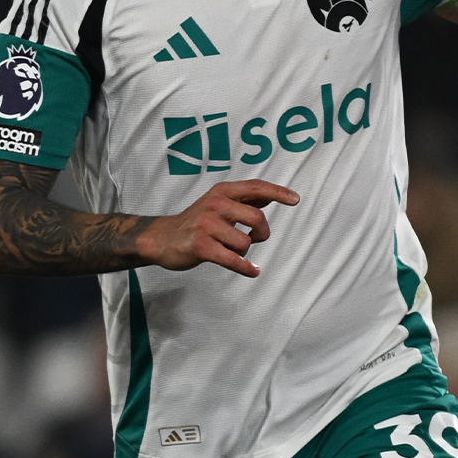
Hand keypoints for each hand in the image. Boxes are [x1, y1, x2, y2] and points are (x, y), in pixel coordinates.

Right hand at [137, 180, 299, 276]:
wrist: (162, 238)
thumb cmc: (195, 222)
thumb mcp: (217, 203)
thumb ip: (244, 199)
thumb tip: (272, 194)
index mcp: (222, 191)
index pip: (256, 187)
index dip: (278, 192)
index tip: (295, 199)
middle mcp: (215, 204)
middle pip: (257, 218)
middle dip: (261, 233)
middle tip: (254, 238)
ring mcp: (207, 225)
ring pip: (245, 242)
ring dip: (243, 251)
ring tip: (231, 250)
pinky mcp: (201, 246)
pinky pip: (233, 260)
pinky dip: (246, 268)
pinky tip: (252, 270)